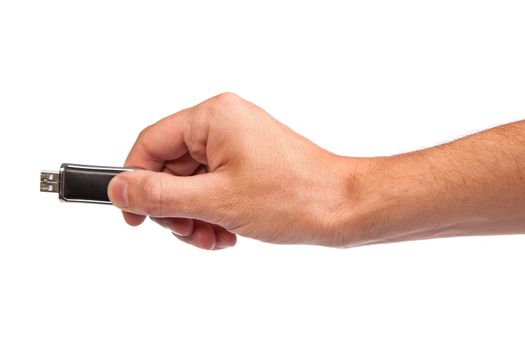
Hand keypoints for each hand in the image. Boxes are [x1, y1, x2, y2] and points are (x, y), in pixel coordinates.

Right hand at [108, 93, 365, 248]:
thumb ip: (160, 195)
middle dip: (175, 208)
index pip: (150, 144)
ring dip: (195, 216)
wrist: (344, 208)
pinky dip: (213, 214)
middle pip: (170, 168)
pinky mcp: (247, 163)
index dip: (135, 181)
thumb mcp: (216, 201)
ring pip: (191, 184)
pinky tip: (227, 233)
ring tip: (213, 237)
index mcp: (213, 118)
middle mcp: (224, 124)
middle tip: (188, 232)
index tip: (132, 215)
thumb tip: (119, 188)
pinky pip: (213, 188)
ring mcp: (237, 144)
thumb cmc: (295, 197)